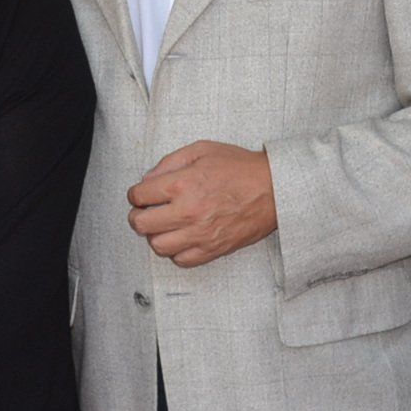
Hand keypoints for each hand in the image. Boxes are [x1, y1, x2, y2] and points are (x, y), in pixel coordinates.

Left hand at [128, 141, 278, 266]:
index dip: (136, 194)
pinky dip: (176, 251)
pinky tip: (181, 238)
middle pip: (141, 224)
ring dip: (156, 235)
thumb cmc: (240, 167)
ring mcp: (200, 234)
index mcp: (182, 184)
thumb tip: (148, 179)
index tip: (141, 195)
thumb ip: (170, 162)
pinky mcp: (213, 249)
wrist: (275, 189)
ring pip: (158, 246)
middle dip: (138, 216)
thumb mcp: (202, 150)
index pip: (139, 195)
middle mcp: (188, 212)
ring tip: (165, 225)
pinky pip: (181, 260)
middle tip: (146, 211)